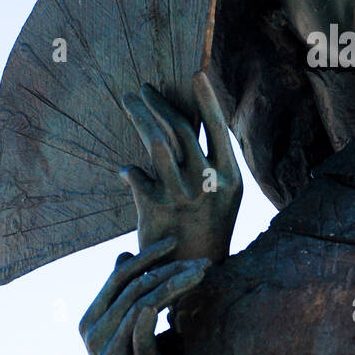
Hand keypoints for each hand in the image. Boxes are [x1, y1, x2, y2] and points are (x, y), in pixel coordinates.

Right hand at [79, 237, 207, 354]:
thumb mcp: (123, 327)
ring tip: (200, 274)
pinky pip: (140, 333)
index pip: (119, 275)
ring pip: (142, 304)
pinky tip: (175, 295)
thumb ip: (124, 295)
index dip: (147, 255)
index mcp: (91, 318)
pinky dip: (154, 312)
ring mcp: (107, 350)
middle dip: (169, 268)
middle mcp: (94, 331)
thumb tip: (125, 255)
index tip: (174, 240)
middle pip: (134, 286)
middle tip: (199, 260)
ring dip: (175, 284)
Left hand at [118, 69, 242, 267]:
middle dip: (159, 105)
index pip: (217, 128)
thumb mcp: (223, 198)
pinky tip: (124, 170)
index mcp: (230, 178)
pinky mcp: (154, 211)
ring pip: (157, 145)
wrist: (197, 280)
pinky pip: (136, 177)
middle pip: (181, 130)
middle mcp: (207, 183)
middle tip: (143, 89)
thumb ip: (209, 166)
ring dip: (140, 119)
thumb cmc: (209, 232)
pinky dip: (128, 171)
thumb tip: (186, 129)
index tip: (196, 74)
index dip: (207, 99)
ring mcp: (180, 196)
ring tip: (129, 103)